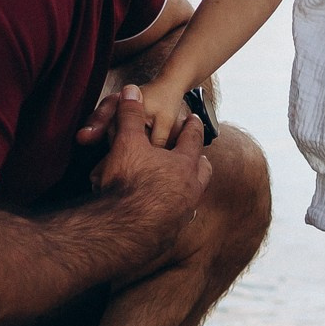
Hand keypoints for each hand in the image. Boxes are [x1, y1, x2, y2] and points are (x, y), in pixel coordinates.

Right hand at [90, 88, 211, 244]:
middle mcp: (190, 190)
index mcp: (183, 165)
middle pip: (202, 171)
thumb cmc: (127, 184)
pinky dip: (173, 212)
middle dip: (199, 161)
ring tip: (182, 185)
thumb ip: (130, 115)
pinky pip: (177, 219)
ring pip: (193, 197)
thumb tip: (132, 90)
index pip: (193, 139)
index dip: (192, 126)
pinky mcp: (170, 235)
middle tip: (198, 155)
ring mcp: (182, 215)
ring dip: (188, 188)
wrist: (122, 232)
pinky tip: (164, 214)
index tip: (194, 118)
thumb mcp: (126, 143)